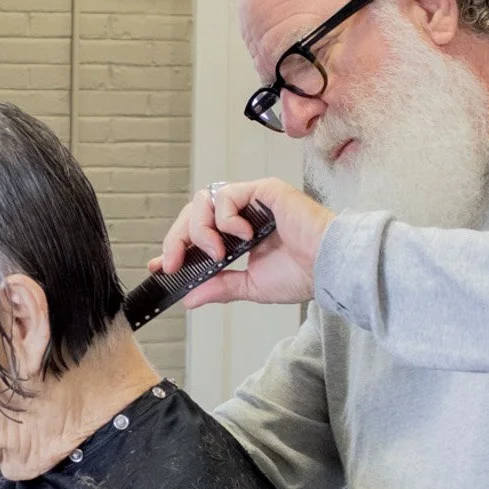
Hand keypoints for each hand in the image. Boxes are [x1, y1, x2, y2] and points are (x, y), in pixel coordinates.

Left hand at [151, 178, 334, 307]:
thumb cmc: (303, 273)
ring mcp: (251, 201)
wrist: (329, 268)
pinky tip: (241, 236)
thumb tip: (191, 298)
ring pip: (203, 202)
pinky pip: (227, 194)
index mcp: (239, 235)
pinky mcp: (263, 190)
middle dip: (177, 239)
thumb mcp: (251, 286)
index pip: (197, 233)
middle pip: (193, 214)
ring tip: (217, 253)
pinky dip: (225, 217)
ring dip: (201, 230)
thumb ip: (221, 287)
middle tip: (174, 263)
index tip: (159, 266)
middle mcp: (242, 214)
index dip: (174, 246)